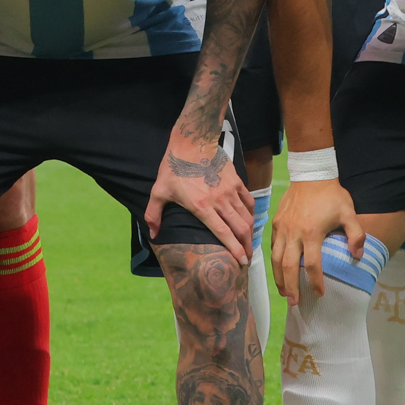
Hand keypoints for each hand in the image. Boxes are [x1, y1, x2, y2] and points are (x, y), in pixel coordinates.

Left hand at [145, 130, 251, 262]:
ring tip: (249, 243)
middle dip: (246, 246)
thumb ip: (154, 214)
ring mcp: (230, 190)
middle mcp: (220, 200)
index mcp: (202, 206)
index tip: (241, 262)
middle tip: (247, 259)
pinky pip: (248, 201)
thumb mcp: (159, 191)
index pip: (223, 233)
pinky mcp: (237, 181)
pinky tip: (249, 221)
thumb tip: (153, 234)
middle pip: (240, 228)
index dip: (234, 250)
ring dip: (250, 233)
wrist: (192, 142)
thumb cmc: (174, 168)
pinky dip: (251, 214)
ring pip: (247, 217)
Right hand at [269, 173, 363, 310]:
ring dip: (279, 278)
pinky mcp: (276, 222)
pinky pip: (272, 246)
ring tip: (283, 292)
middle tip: (294, 303)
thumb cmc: (332, 195)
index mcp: (312, 233)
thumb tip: (357, 256)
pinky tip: (278, 270)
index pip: (311, 265)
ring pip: (275, 258)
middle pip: (288, 266)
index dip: (315, 282)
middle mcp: (293, 233)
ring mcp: (282, 228)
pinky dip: (274, 261)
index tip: (320, 293)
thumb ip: (356, 235)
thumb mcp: (349, 212)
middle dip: (291, 287)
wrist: (311, 173)